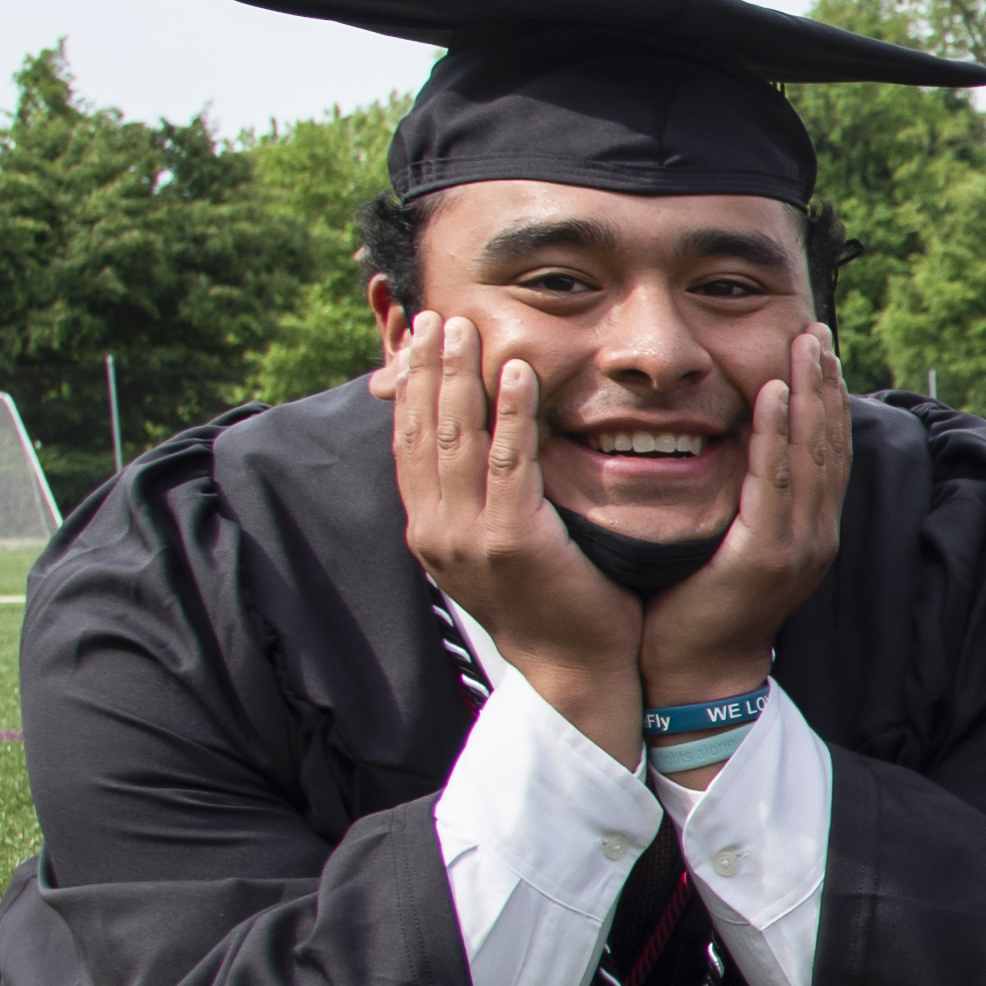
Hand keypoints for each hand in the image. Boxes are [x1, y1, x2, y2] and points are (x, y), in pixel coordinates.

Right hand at [377, 313, 644, 751]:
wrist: (577, 669)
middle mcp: (436, 531)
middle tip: (435, 316)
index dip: (410, 388)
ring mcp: (468, 537)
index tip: (418, 340)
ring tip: (465, 327)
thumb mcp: (504, 545)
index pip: (408, 444)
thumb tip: (485, 447)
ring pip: (455, 439)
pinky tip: (516, 373)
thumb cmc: (554, 603)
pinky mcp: (512, 541)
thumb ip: (488, 498)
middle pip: (420, 432)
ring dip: (459, 377)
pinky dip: (509, 413)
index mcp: (431, 530)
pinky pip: (508, 462)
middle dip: (425, 369)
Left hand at [638, 327, 849, 723]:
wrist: (693, 673)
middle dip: (826, 383)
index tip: (817, 351)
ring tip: (805, 345)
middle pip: (830, 444)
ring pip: (812, 454)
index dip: (827, 399)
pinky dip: (778, 433)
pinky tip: (773, 394)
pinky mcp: (768, 554)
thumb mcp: (728, 543)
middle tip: (815, 331)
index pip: (827, 453)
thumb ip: (738, 499)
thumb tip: (722, 447)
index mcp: (809, 532)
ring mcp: (799, 545)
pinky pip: (775, 481)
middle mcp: (816, 534)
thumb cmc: (697, 608)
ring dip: (811, 394)